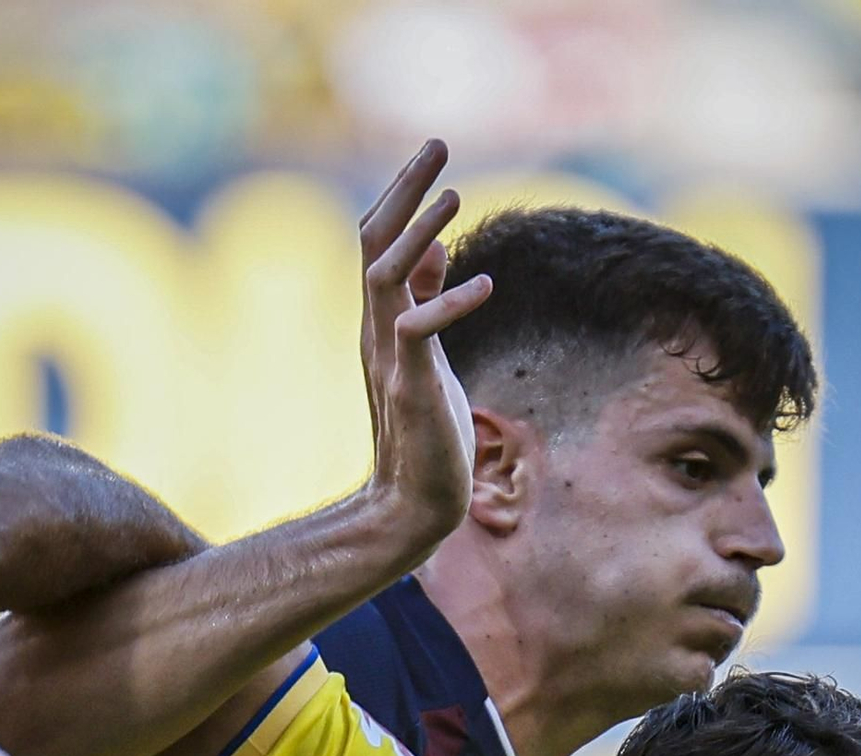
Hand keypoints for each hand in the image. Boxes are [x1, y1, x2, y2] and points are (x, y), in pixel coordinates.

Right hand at [358, 141, 491, 556]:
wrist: (411, 507)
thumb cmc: (427, 434)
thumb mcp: (429, 356)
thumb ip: (427, 299)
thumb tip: (440, 244)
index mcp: (381, 323)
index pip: (376, 243)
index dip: (400, 194)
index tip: (431, 154)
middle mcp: (376, 333)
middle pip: (373, 243)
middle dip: (404, 190)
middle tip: (438, 143)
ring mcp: (390, 359)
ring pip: (384, 277)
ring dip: (418, 233)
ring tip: (455, 194)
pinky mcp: (411, 389)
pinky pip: (419, 332)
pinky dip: (448, 303)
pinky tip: (487, 284)